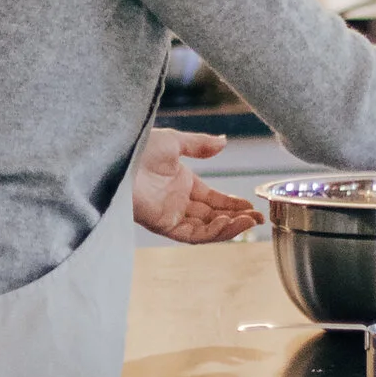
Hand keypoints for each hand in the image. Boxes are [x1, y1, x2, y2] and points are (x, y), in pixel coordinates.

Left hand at [133, 126, 260, 245]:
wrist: (117, 160)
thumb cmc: (138, 148)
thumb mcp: (174, 141)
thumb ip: (200, 145)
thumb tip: (224, 141)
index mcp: (182, 184)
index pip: (214, 199)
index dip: (233, 204)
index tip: (252, 206)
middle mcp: (178, 202)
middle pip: (213, 216)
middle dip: (237, 219)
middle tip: (258, 219)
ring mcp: (171, 215)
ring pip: (206, 228)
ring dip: (228, 227)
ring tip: (249, 222)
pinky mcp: (163, 225)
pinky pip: (192, 235)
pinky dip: (211, 232)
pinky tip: (226, 222)